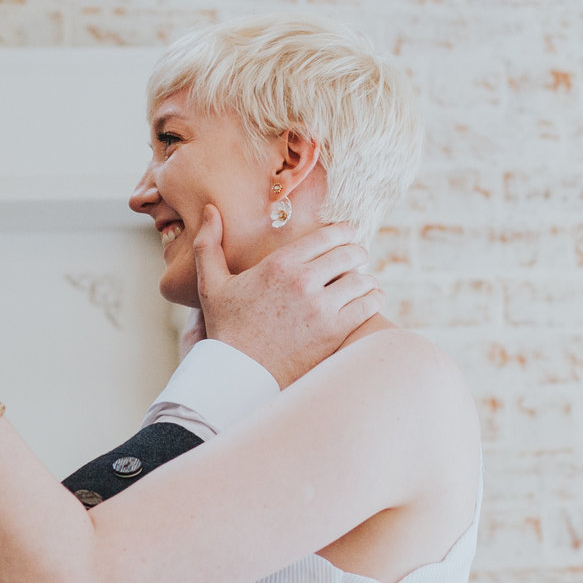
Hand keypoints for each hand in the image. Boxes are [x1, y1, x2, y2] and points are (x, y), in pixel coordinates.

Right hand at [193, 206, 382, 385]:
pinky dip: (374, 297)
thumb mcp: (211, 284)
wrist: (239, 374)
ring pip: (363, 278)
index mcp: (278, 264)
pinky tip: (370, 297)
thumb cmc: (227, 328)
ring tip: (362, 280)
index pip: (328, 235)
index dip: (344, 231)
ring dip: (366, 277)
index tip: (347, 233)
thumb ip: (209, 243)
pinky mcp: (335, 331)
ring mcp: (321, 308)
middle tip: (358, 256)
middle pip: (350, 253)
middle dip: (357, 252)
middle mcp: (303, 281)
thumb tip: (210, 208)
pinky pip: (369, 304)